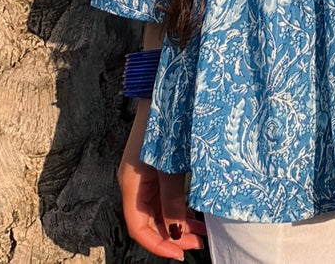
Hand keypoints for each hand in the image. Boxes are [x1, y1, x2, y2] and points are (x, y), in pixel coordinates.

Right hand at [117, 100, 206, 257]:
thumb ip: (171, 200)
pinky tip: (195, 211)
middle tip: (198, 242)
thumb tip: (176, 231)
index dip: (158, 244)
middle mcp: (135, 182)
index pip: (138, 227)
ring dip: (178, 222)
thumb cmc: (165, 123)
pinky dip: (179, 206)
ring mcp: (146, 174)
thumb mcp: (170, 167)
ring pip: (159, 209)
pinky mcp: (156, 166)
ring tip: (203, 230)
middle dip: (173, 235)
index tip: (180, 253)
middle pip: (150, 220)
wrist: (165, 87)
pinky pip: (165, 195)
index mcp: (131, 184)